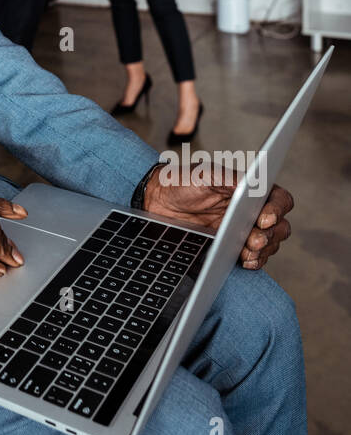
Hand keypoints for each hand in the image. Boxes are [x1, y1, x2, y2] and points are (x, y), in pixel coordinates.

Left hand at [143, 168, 292, 269]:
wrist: (156, 202)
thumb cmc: (180, 181)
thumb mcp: (203, 173)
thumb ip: (229, 178)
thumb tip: (255, 184)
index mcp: (248, 189)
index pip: (279, 198)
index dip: (278, 209)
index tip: (265, 218)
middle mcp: (250, 209)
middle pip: (279, 225)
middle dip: (271, 235)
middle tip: (253, 240)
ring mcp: (242, 230)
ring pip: (270, 243)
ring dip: (263, 250)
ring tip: (248, 252)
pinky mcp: (232, 247)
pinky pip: (254, 258)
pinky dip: (255, 261)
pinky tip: (246, 261)